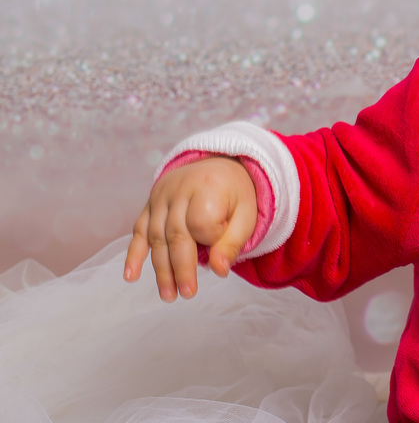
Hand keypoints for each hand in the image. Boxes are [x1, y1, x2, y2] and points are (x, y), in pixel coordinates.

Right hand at [123, 156, 256, 301]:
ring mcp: (160, 197)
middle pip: (176, 234)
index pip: (202, 222)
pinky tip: (131, 276)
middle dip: (181, 268)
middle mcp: (178, 190)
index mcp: (207, 187)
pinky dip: (134, 254)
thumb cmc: (235, 194)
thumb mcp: (247, 214)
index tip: (221, 243)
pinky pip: (139, 231)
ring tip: (169, 294)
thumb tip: (219, 271)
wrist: (218, 165)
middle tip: (187, 294)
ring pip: (156, 237)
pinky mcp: (149, 205)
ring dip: (160, 269)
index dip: (212, 238)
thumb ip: (233, 242)